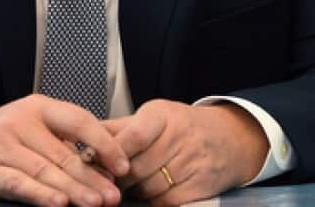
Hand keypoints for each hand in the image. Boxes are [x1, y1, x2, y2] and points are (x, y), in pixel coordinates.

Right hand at [0, 95, 129, 206]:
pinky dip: (40, 195)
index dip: (104, 144)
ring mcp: (2, 145)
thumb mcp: (34, 129)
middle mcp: (20, 122)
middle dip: (92, 178)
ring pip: (45, 171)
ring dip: (74, 190)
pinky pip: (18, 183)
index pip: (79, 121)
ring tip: (94, 203)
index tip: (122, 165)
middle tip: (113, 195)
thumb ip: (66, 145)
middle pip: (63, 154)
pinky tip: (59, 203)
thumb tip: (106, 171)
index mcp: (38, 107)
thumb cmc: (4, 138)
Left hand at [105, 100, 267, 206]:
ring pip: (150, 187)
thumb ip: (120, 128)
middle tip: (105, 182)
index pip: (134, 136)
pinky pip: (167, 200)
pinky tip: (151, 193)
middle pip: (138, 167)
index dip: (113, 154)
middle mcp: (180, 136)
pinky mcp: (202, 184)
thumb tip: (84, 137)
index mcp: (162, 115)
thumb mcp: (154, 117)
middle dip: (119, 178)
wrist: (229, 138)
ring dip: (135, 191)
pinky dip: (155, 200)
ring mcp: (193, 161)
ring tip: (130, 186)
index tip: (96, 163)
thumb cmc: (182, 126)